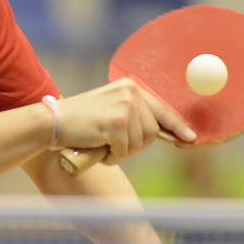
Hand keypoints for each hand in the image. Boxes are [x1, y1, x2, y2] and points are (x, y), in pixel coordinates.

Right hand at [57, 78, 195, 163]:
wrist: (52, 122)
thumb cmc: (80, 122)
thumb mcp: (111, 111)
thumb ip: (133, 117)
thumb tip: (162, 132)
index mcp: (131, 87)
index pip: (162, 109)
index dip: (177, 126)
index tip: (191, 138)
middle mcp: (131, 92)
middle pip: (152, 132)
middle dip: (134, 146)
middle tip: (111, 145)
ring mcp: (125, 106)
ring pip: (140, 143)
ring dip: (121, 152)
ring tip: (101, 143)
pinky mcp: (117, 122)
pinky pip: (125, 150)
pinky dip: (111, 155)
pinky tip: (96, 145)